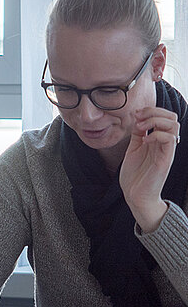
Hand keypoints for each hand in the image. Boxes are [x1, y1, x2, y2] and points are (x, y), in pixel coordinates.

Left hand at [120, 107, 178, 232]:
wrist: (135, 196)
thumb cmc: (135, 175)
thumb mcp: (133, 149)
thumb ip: (138, 135)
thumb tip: (137, 118)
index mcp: (157, 140)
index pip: (164, 117)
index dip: (150, 110)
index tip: (135, 115)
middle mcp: (165, 144)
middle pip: (171, 117)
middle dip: (153, 112)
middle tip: (138, 119)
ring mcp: (166, 151)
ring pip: (173, 125)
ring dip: (154, 121)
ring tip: (140, 129)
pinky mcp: (166, 159)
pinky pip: (169, 139)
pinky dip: (156, 135)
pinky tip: (144, 141)